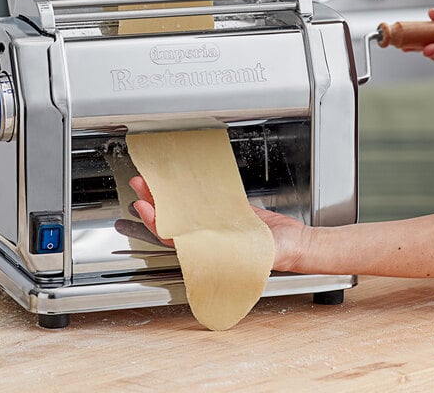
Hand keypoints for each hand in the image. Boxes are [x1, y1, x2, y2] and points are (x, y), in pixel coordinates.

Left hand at [128, 176, 310, 272]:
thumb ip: (232, 251)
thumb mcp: (254, 253)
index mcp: (207, 250)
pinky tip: (181, 181)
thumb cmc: (276, 254)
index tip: (143, 205)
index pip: (173, 237)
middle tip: (140, 183)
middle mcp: (205, 237)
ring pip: (182, 208)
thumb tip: (207, 246)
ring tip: (153, 179)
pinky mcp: (224, 212)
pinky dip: (189, 191)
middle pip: (172, 219)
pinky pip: (201, 201)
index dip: (155, 221)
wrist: (293, 243)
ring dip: (167, 195)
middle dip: (153, 201)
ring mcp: (213, 224)